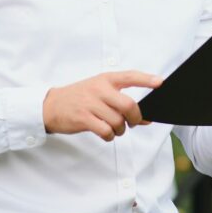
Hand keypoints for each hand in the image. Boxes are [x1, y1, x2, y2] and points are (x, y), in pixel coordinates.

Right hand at [43, 70, 162, 141]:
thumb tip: (146, 118)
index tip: (160, 82)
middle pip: (129, 104)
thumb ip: (121, 102)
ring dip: (120, 130)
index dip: (146, 79)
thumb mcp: (99, 93)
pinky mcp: (84, 118)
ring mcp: (91, 104)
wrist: (50, 106)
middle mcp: (99, 89)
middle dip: (135, 117)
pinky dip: (109, 136)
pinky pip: (106, 131)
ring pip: (118, 121)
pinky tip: (105, 133)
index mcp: (105, 79)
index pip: (130, 76)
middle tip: (132, 122)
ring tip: (113, 129)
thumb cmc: (79, 98)